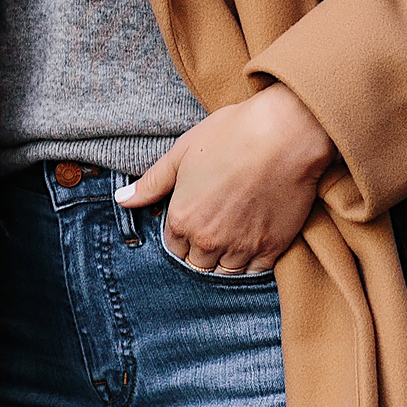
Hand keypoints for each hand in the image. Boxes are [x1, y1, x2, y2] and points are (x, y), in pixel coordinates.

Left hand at [116, 83, 335, 273]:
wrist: (285, 133)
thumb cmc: (232, 134)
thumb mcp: (182, 152)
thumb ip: (151, 183)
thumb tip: (120, 199)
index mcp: (182, 218)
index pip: (173, 246)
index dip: (182, 231)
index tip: (197, 216)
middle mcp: (208, 240)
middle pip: (197, 263)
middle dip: (201, 249)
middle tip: (217, 224)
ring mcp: (241, 247)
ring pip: (224, 272)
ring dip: (225, 259)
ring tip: (235, 233)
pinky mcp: (272, 248)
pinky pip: (254, 272)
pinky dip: (251, 262)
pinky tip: (254, 240)